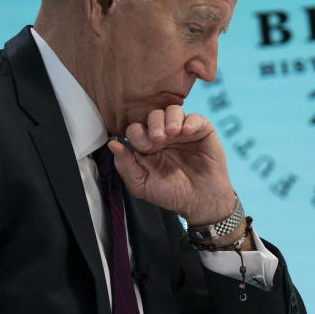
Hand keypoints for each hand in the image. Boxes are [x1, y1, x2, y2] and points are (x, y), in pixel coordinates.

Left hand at [109, 105, 234, 223]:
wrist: (199, 202)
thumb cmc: (170, 194)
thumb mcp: (141, 185)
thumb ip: (125, 166)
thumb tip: (112, 144)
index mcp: (147, 146)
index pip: (136, 128)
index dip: (137, 133)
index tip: (144, 147)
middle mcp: (164, 136)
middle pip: (153, 115)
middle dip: (153, 124)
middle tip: (158, 139)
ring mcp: (183, 132)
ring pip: (173, 110)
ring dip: (170, 118)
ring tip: (172, 133)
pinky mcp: (202, 132)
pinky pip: (195, 118)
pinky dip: (190, 121)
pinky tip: (186, 132)